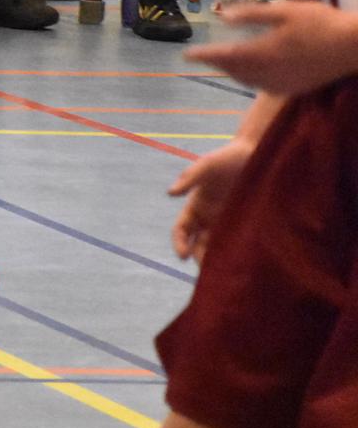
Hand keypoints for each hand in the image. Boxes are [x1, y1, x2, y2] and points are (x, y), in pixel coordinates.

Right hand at [167, 137, 254, 261]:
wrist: (257, 154)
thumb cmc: (228, 157)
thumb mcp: (206, 165)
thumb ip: (189, 178)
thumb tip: (170, 193)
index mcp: (195, 205)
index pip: (181, 230)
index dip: (179, 243)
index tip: (182, 256)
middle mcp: (209, 216)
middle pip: (198, 244)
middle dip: (199, 258)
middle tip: (206, 272)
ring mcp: (228, 221)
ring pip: (217, 247)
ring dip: (216, 260)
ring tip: (223, 273)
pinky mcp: (246, 223)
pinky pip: (238, 243)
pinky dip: (236, 254)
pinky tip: (241, 263)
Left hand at [187, 0, 357, 96]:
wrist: (355, 47)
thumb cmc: (321, 22)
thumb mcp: (284, 10)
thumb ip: (251, 14)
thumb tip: (222, 17)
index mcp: (265, 52)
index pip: (225, 56)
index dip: (204, 56)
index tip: (186, 55)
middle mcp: (271, 72)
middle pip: (233, 71)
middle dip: (216, 64)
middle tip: (201, 56)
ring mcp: (284, 84)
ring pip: (247, 82)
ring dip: (232, 73)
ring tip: (222, 63)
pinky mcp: (296, 89)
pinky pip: (263, 87)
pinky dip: (250, 80)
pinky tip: (250, 73)